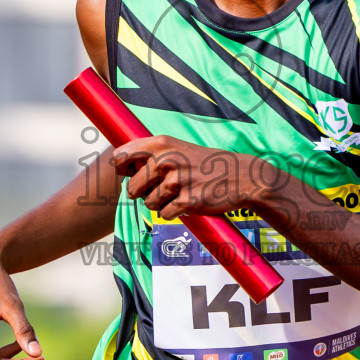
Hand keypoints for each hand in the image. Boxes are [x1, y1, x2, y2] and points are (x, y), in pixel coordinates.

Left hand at [109, 137, 282, 221]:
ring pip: (149, 204)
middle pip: (132, 188)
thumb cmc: (205, 163)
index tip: (129, 172)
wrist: (240, 176)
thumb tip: (119, 164)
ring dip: (161, 204)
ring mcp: (177, 181)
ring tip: (179, 194)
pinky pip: (165, 214)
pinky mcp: (187, 201)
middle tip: (164, 188)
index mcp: (161, 144)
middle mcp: (166, 160)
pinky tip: (187, 203)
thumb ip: (151, 154)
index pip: (120, 157)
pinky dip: (174, 213)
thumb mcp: (177, 148)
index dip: (122, 169)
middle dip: (144, 193)